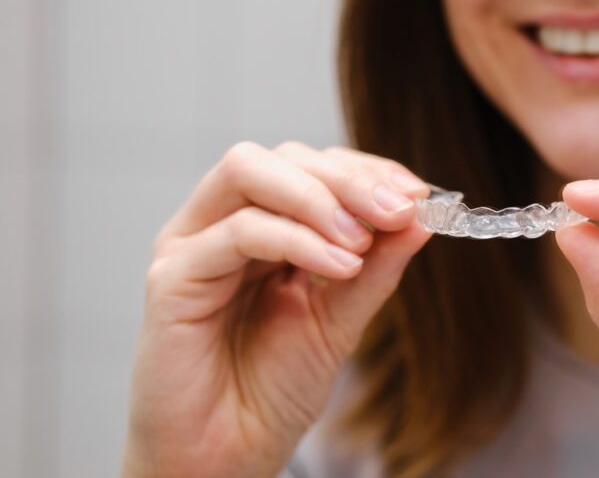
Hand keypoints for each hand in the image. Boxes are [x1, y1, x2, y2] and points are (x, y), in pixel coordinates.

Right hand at [123, 142, 431, 477]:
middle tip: (397, 210)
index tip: (418, 194)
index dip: (368, 171)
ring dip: (319, 197)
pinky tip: (340, 266)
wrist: (225, 457)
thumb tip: (420, 214)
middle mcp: (223, 222)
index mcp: (266, 225)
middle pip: (284, 157)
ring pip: (250, 170)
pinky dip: (296, 239)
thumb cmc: (272, 389)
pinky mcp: (171, 276)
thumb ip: (377, 265)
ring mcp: (193, 243)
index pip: (316, 167)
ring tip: (363, 240)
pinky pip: (237, 231)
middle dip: (350, 179)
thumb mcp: (341, 317)